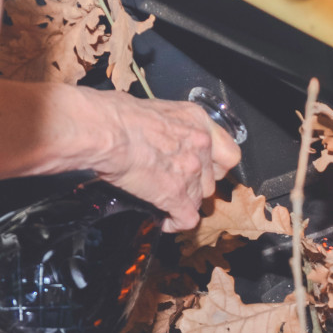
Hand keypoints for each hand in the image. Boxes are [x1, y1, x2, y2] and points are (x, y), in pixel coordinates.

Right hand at [86, 88, 241, 231]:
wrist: (106, 131)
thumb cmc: (116, 115)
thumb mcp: (154, 110)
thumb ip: (169, 128)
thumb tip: (159, 136)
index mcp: (197, 121)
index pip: (226, 153)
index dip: (215, 166)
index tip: (204, 169)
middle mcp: (200, 146)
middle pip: (211, 179)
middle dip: (196, 185)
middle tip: (177, 183)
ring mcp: (191, 172)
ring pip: (199, 199)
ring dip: (184, 202)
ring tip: (165, 200)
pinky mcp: (176, 195)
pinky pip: (187, 219)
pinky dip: (176, 223)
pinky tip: (165, 220)